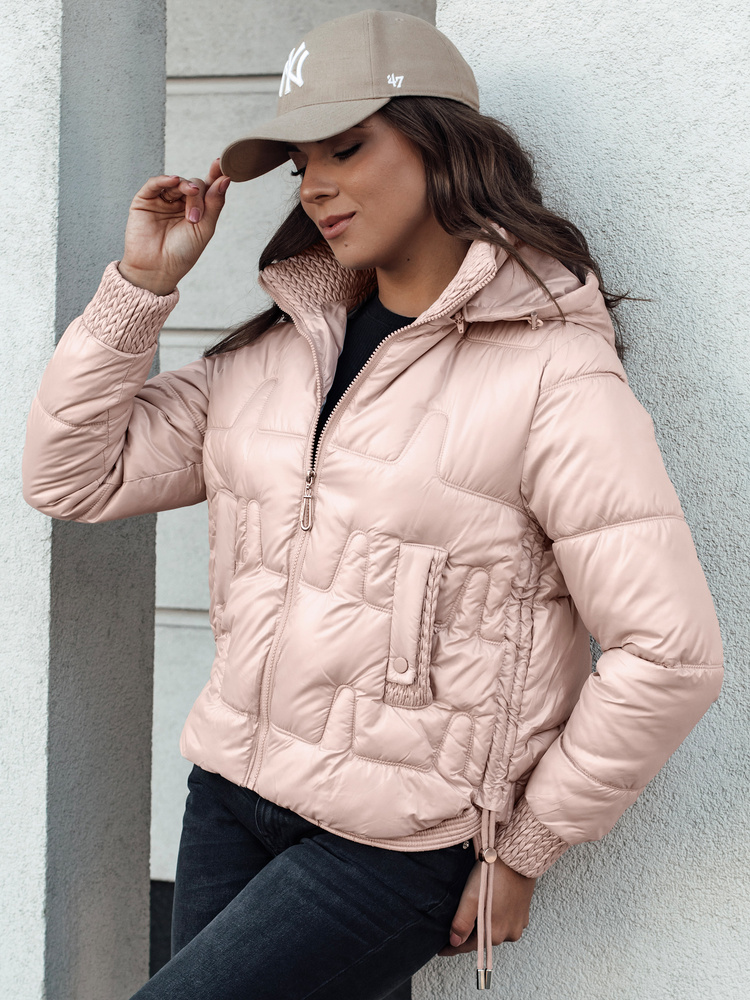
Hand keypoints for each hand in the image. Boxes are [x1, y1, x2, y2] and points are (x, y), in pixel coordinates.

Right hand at [118, 157, 230, 294]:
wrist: (157, 269)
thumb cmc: (182, 253)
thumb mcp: (205, 228)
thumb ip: (215, 203)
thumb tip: (226, 178)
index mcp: (196, 210)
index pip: (207, 188)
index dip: (214, 175)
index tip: (221, 164)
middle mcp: (180, 203)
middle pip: (194, 185)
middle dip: (198, 197)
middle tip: (196, 217)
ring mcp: (162, 200)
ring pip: (177, 182)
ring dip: (186, 189)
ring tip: (189, 207)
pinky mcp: (145, 200)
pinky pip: (155, 183)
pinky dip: (164, 179)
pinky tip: (174, 181)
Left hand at [437, 857, 535, 955]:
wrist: (517, 858)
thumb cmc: (493, 874)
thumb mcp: (471, 898)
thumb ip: (462, 923)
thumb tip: (454, 942)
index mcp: (495, 933)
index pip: (468, 946)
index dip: (452, 947)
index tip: (440, 949)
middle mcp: (509, 934)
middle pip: (482, 938)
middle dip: (469, 934)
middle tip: (454, 925)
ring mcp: (518, 924)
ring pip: (495, 929)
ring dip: (484, 924)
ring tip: (473, 911)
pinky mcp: (524, 914)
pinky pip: (506, 921)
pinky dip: (497, 917)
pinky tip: (491, 905)